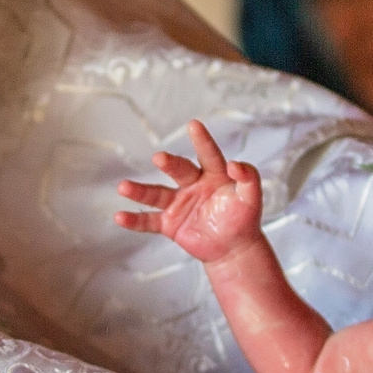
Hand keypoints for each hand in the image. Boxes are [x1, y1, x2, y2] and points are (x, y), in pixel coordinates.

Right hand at [114, 120, 264, 266]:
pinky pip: (149, 221)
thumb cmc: (244, 218)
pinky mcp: (170, 223)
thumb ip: (249, 178)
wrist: (233, 248)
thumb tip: (235, 164)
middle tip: (160, 158)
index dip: (202, 141)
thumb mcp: (252, 197)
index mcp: (214, 174)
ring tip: (123, 187)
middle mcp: (193, 184)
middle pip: (179, 171)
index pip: (208, 155)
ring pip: (156, 194)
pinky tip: (120, 216)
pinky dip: (135, 220)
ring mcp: (178, 203)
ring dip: (139, 191)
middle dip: (169, 164)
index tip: (194, 124)